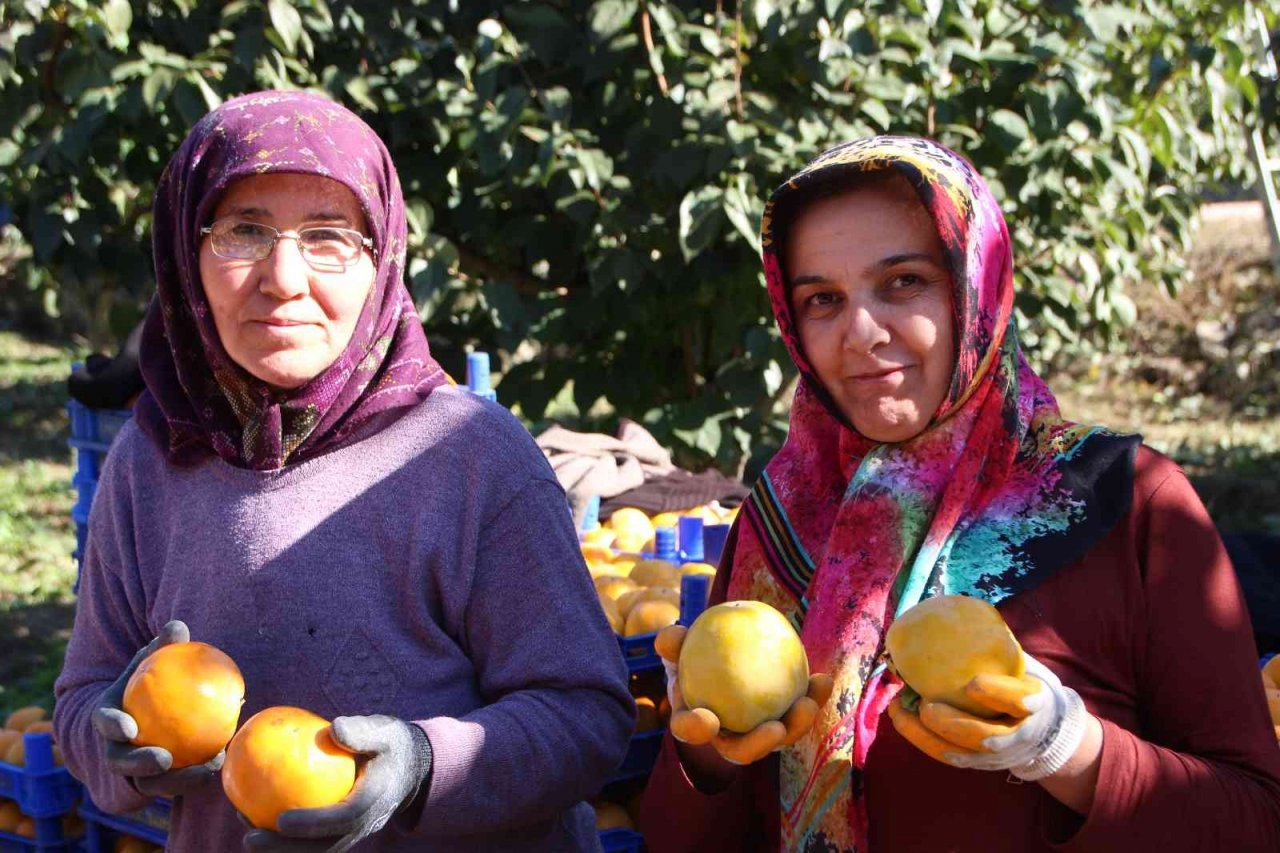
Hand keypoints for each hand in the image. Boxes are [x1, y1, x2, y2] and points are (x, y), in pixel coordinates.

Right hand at [92, 620, 222, 795]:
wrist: (144, 712)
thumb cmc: (150, 681)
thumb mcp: (152, 661)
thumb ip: (162, 646)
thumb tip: (178, 626)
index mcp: (109, 717)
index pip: (105, 722)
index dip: (113, 726)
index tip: (129, 728)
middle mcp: (115, 747)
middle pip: (121, 762)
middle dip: (139, 764)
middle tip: (165, 759)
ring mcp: (133, 769)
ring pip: (149, 783)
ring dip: (177, 780)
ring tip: (208, 767)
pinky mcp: (156, 782)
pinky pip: (175, 785)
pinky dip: (196, 778)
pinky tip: (223, 763)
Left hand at [242, 715, 432, 852]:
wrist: (407, 770)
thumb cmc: (390, 746)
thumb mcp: (384, 732)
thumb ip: (362, 731)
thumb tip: (334, 727)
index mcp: (376, 799)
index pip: (344, 817)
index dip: (313, 823)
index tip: (281, 819)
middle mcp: (364, 824)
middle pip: (324, 847)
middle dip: (285, 849)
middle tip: (250, 838)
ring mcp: (353, 833)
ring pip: (315, 851)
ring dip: (281, 850)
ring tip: (247, 834)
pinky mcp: (341, 833)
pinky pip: (311, 843)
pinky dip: (284, 840)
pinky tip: (255, 821)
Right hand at [654, 624, 833, 765]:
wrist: (720, 664)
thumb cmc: (694, 655)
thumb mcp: (680, 647)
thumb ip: (673, 642)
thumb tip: (670, 637)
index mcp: (694, 722)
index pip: (690, 730)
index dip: (696, 730)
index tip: (706, 720)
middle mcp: (726, 736)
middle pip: (741, 750)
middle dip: (760, 745)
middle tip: (776, 729)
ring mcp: (756, 734)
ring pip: (777, 738)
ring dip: (796, 726)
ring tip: (808, 704)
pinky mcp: (781, 722)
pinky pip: (797, 713)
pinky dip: (812, 698)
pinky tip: (823, 679)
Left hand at [887, 652, 1088, 780]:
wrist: (1043, 729)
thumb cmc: (1022, 683)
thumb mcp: (1021, 664)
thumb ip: (997, 646)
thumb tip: (954, 610)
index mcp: (1033, 702)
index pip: (1020, 701)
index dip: (998, 694)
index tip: (973, 682)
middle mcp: (1018, 734)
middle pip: (987, 737)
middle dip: (954, 723)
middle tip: (926, 705)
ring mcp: (998, 754)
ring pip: (963, 753)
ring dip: (927, 734)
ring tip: (901, 710)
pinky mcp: (978, 762)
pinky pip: (948, 756)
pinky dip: (922, 740)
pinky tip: (901, 718)